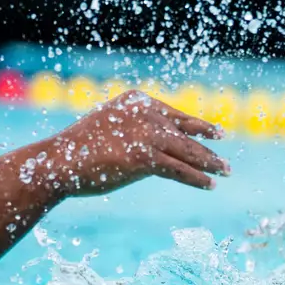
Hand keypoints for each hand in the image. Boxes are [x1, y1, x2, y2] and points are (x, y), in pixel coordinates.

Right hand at [36, 91, 228, 197]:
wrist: (59, 161)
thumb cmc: (78, 149)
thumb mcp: (109, 128)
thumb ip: (133, 130)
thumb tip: (155, 145)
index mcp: (137, 100)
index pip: (175, 115)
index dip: (199, 126)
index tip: (216, 134)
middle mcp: (145, 112)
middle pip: (185, 132)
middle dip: (208, 147)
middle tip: (224, 160)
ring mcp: (146, 134)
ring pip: (187, 151)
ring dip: (209, 163)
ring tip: (225, 172)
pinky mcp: (145, 158)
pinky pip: (179, 170)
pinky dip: (196, 178)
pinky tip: (209, 184)